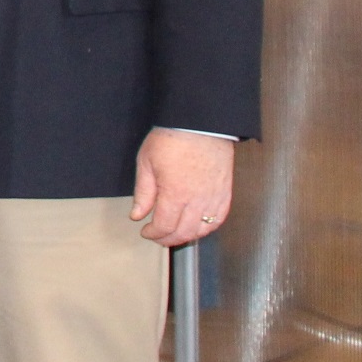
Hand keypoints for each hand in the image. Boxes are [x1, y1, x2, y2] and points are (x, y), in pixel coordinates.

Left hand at [132, 128, 234, 246]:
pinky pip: (219, 218)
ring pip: (202, 230)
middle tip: (158, 237)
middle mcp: (197, 199)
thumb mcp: (147, 162)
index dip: (153, 234)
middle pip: (183, 232)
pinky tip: (198, 226)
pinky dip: (208, 227)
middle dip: (167, 239)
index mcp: (175, 193)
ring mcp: (213, 197)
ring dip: (187, 236)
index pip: (164, 226)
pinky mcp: (225, 192)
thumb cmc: (173, 137)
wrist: (200, 123)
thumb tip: (137, 214)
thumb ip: (143, 193)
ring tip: (175, 234)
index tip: (146, 231)